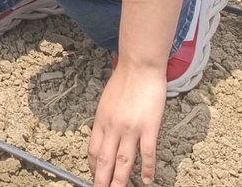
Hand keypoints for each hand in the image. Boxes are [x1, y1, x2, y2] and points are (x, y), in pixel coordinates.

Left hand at [88, 64, 167, 185]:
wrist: (139, 66)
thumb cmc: (124, 81)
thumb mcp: (107, 102)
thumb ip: (106, 121)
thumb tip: (106, 136)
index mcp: (101, 120)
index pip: (93, 149)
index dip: (92, 166)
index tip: (94, 176)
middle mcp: (112, 127)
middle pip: (105, 160)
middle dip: (102, 180)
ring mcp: (130, 128)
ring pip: (123, 161)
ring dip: (120, 181)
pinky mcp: (148, 127)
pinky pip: (147, 153)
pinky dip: (147, 169)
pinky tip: (148, 180)